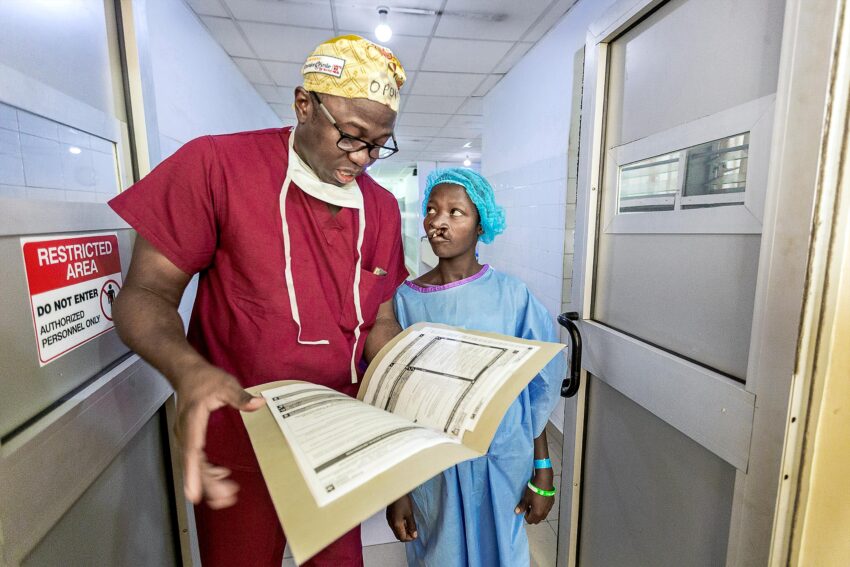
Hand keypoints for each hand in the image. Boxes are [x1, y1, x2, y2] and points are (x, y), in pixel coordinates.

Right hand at [174, 363, 265, 507]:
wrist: (186, 373)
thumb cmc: (204, 379)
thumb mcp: (226, 384)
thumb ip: (241, 397)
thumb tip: (259, 403)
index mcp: (193, 420)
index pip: (193, 450)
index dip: (193, 473)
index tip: (193, 493)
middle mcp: (185, 433)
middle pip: (194, 464)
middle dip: (207, 484)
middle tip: (225, 499)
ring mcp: (186, 437)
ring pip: (194, 465)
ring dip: (208, 481)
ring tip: (227, 494)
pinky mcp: (189, 438)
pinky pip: (196, 460)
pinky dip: (207, 471)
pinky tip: (220, 476)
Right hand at [386, 494, 417, 541]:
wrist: (394, 491)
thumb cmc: (402, 501)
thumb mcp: (410, 514)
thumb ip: (412, 525)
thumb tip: (414, 535)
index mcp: (396, 525)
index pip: (402, 538)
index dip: (410, 538)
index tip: (415, 534)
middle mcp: (391, 524)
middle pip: (398, 536)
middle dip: (406, 536)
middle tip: (413, 531)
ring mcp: (389, 520)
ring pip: (396, 531)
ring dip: (403, 531)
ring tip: (410, 526)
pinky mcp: (389, 516)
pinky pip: (394, 525)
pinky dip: (400, 526)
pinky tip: (405, 521)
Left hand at [515, 468, 554, 523]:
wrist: (544, 481)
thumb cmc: (533, 490)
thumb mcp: (526, 498)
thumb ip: (522, 506)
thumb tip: (517, 512)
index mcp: (537, 513)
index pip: (529, 521)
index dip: (525, 515)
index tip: (525, 507)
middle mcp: (544, 513)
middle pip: (537, 520)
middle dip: (532, 515)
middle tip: (529, 506)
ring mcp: (549, 508)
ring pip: (542, 515)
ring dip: (538, 512)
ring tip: (534, 503)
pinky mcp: (552, 503)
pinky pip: (546, 509)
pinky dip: (542, 508)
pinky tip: (540, 499)